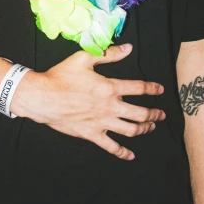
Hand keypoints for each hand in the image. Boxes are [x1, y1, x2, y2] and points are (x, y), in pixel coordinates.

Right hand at [10, 43, 165, 159]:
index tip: (160, 89)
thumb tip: (128, 48)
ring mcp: (102, 122)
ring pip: (131, 130)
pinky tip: (130, 155)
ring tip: (150, 127)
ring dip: (144, 129)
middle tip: (161, 114)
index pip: (139, 88)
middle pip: (140, 113)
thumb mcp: (84, 58)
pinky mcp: (92, 134)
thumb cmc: (61, 76)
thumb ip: (108, 54)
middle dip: (154, 114)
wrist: (43, 97)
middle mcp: (110, 107)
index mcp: (110, 87)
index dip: (152, 88)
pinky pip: (112, 147)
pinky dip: (123, 152)